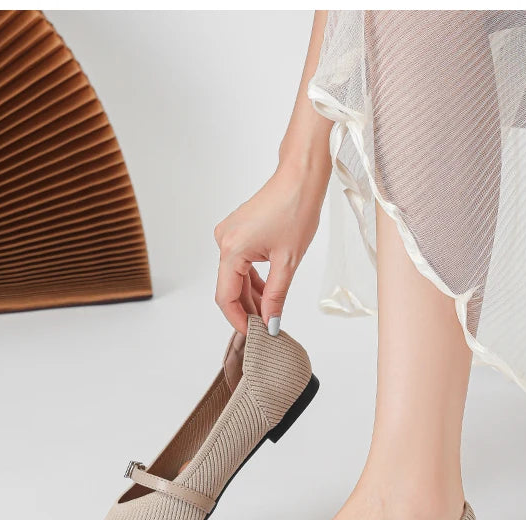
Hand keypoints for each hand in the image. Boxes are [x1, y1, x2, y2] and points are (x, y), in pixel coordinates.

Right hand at [213, 161, 327, 334]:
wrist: (301, 177)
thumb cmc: (296, 209)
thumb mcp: (288, 261)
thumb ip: (276, 296)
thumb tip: (270, 323)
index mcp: (231, 249)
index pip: (226, 297)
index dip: (239, 320)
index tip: (255, 336)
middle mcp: (224, 242)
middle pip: (230, 288)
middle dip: (247, 310)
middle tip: (267, 329)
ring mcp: (229, 236)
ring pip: (236, 277)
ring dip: (251, 297)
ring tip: (270, 315)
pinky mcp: (238, 232)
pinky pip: (241, 264)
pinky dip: (252, 280)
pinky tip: (266, 294)